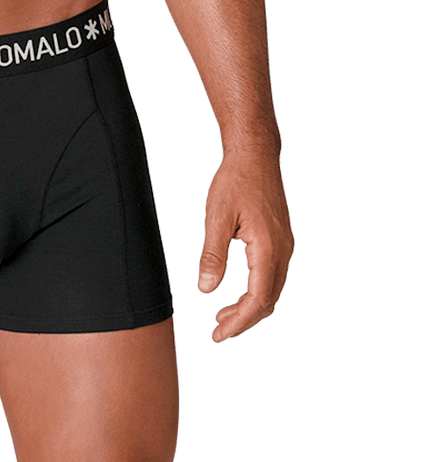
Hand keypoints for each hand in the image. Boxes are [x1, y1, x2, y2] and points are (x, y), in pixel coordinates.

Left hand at [197, 149, 293, 341]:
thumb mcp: (217, 216)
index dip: (239, 322)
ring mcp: (285, 245)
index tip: (218, 335)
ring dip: (249, 306)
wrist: (255, 155)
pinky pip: (272, 276)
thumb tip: (205, 290)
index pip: (258, 300)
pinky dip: (256, 290)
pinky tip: (236, 291)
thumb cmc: (235, 181)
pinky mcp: (280, 239)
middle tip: (217, 331)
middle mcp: (283, 251)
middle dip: (244, 320)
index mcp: (268, 249)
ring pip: (272, 289)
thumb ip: (212, 254)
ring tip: (222, 315)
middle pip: (268, 300)